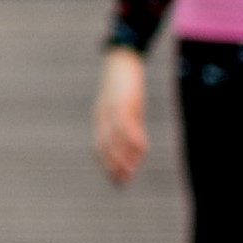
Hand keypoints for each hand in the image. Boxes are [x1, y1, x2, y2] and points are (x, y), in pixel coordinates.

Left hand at [93, 45, 150, 184]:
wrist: (121, 59)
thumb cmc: (123, 84)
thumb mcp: (125, 106)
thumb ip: (129, 124)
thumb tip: (137, 145)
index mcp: (100, 118)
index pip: (100, 146)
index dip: (107, 164)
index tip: (116, 181)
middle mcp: (103, 116)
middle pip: (105, 145)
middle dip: (113, 166)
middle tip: (122, 183)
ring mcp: (112, 109)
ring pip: (115, 137)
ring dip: (123, 156)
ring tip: (131, 173)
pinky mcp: (124, 101)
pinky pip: (127, 123)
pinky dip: (133, 138)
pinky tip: (142, 150)